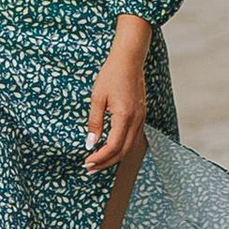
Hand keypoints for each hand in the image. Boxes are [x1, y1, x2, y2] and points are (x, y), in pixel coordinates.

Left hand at [84, 28, 149, 173]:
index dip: (100, 158)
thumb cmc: (111, 75)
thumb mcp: (97, 98)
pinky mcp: (141, 116)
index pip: (113, 146)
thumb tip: (90, 143)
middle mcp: (136, 121)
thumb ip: (94, 122)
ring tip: (98, 162)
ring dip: (114, 157)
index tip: (87, 163)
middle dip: (106, 163)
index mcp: (125, 116)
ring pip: (130, 147)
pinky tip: (111, 149)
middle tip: (89, 169)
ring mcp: (141, 119)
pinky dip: (122, 148)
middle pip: (123, 152)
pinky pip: (134, 138)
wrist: (129, 59)